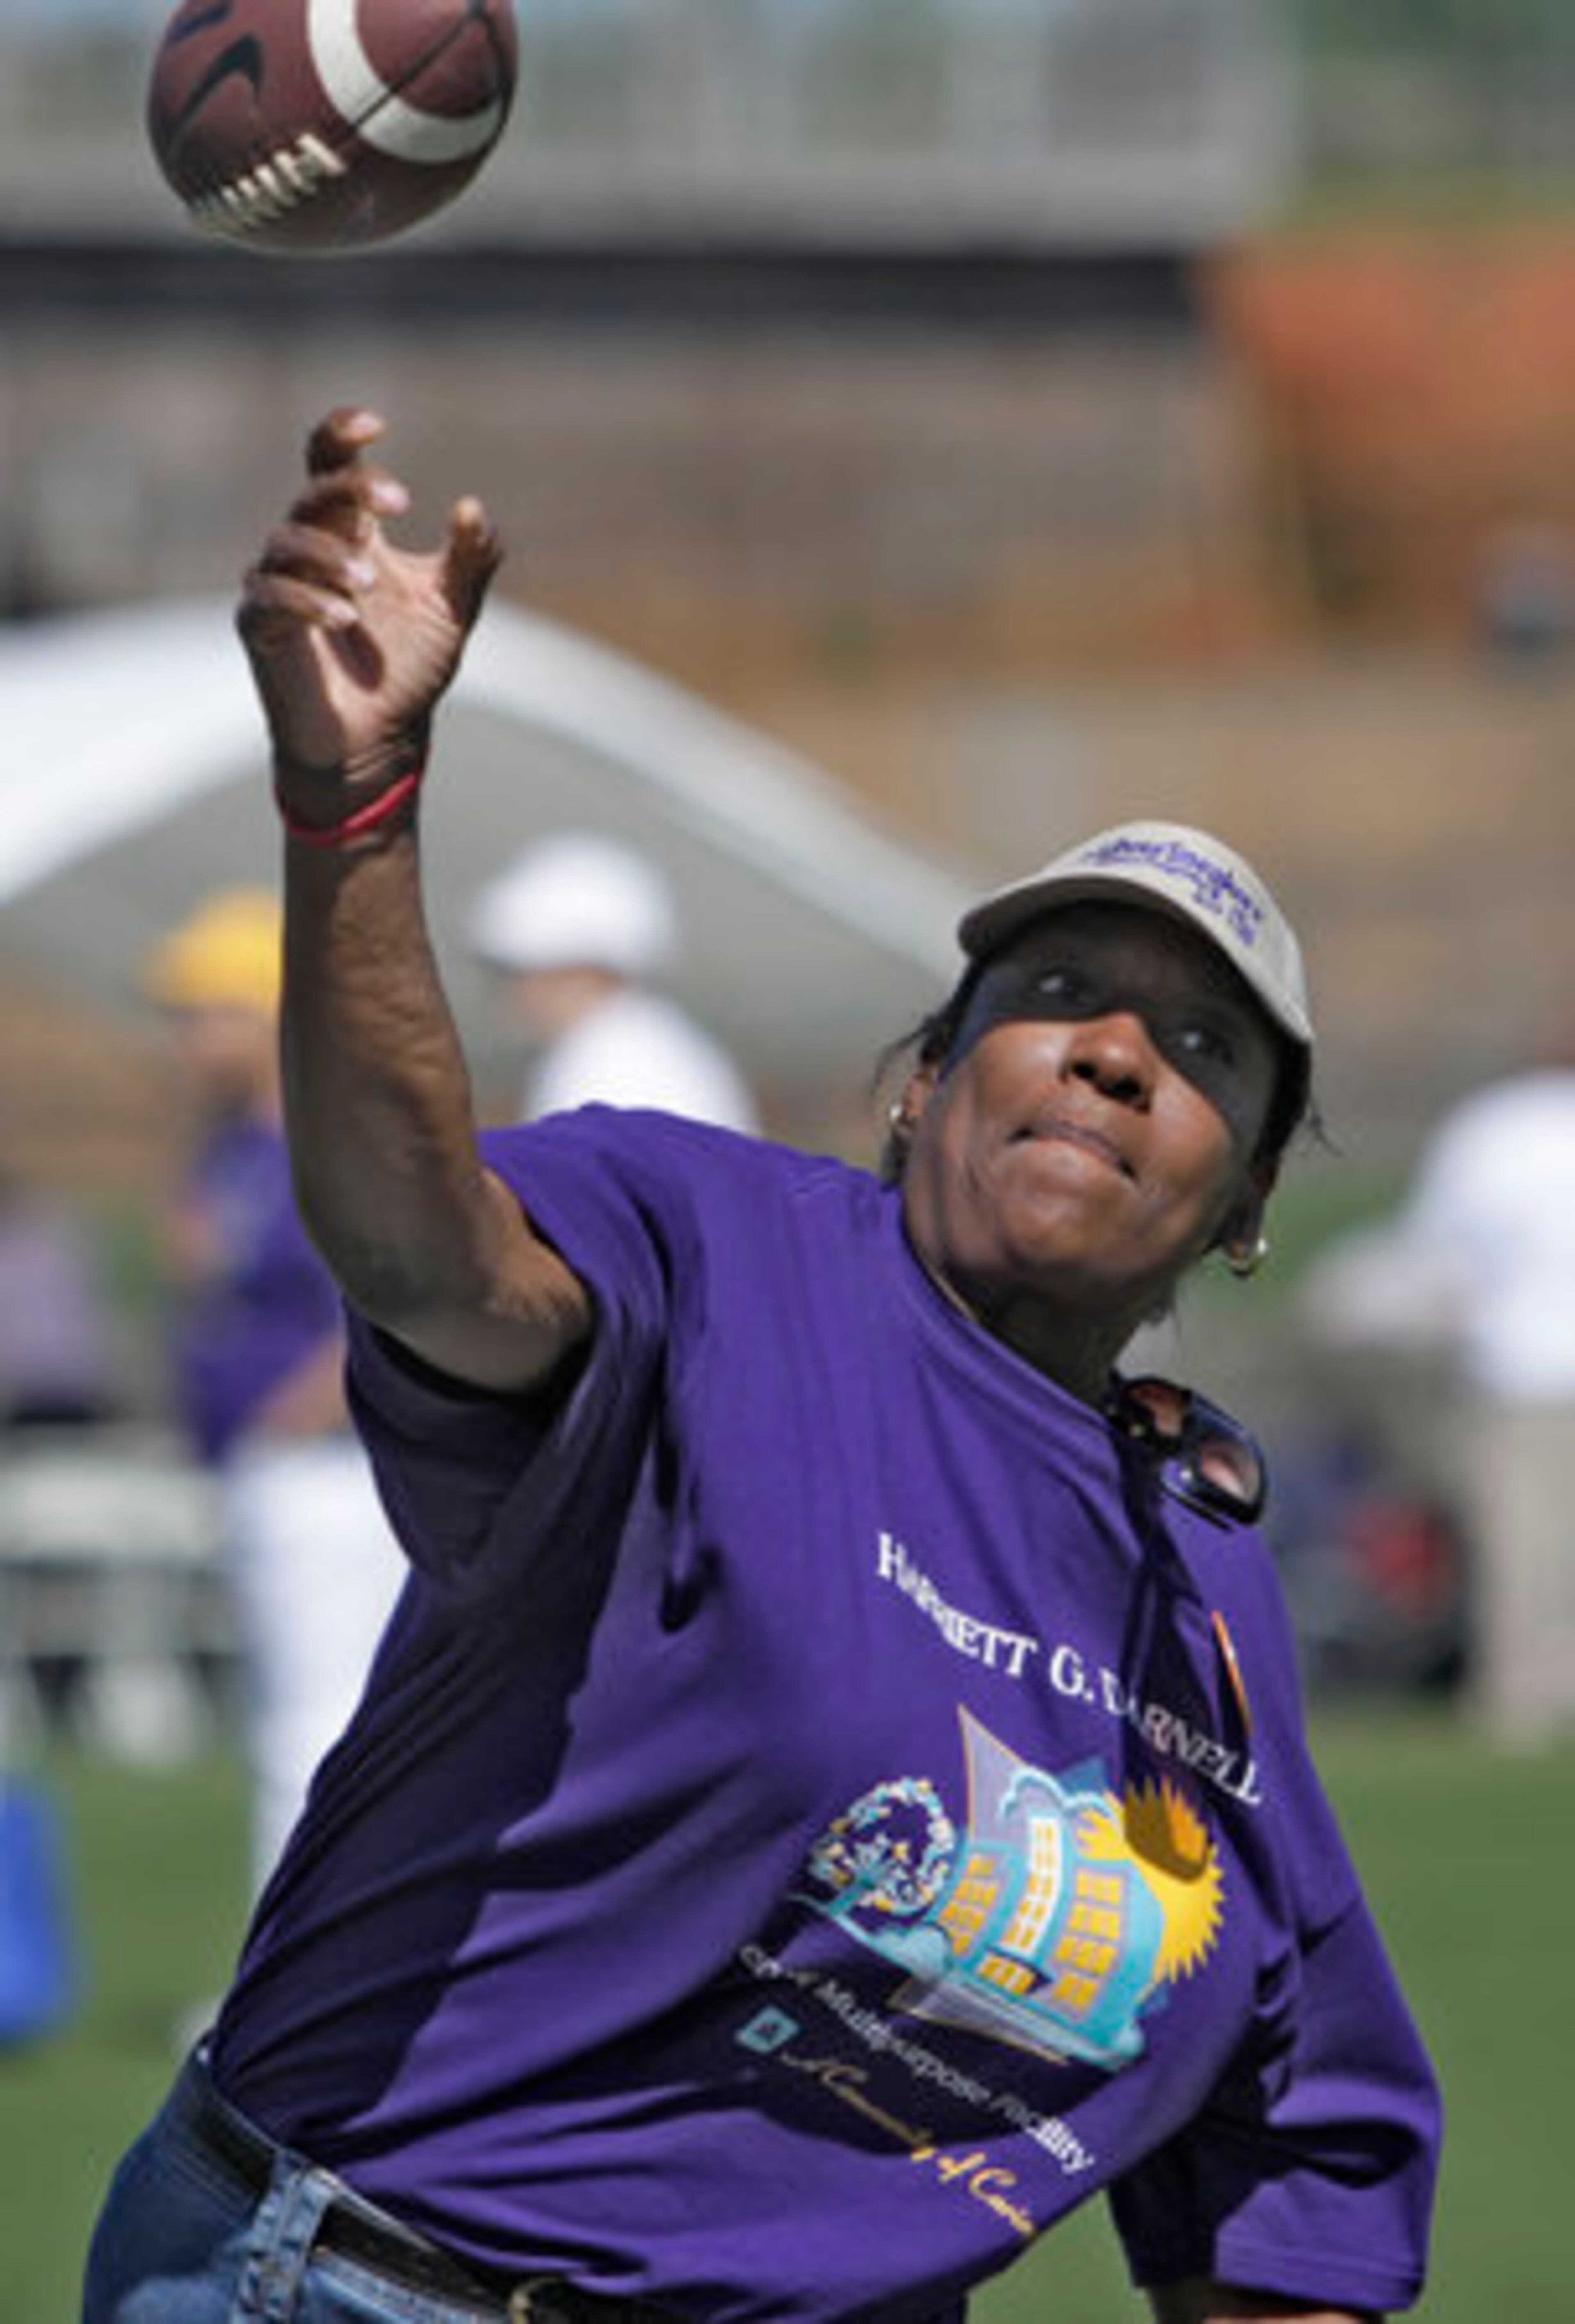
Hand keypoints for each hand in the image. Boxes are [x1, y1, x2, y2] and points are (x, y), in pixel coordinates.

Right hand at [236, 406, 502, 809]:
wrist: (379, 740)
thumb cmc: (409, 668)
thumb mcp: (452, 610)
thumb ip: (470, 560)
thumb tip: (472, 508)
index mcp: (349, 531)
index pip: (327, 460)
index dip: (342, 433)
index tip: (377, 424)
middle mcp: (308, 548)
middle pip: (313, 491)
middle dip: (353, 487)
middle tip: (399, 502)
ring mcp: (278, 584)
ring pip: (288, 540)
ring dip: (332, 554)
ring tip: (370, 583)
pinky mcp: (260, 627)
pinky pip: (271, 597)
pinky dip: (307, 601)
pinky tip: (345, 617)